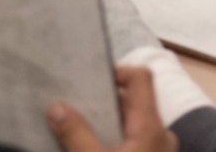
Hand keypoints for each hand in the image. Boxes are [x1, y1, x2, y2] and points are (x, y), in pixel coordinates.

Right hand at [47, 64, 176, 151]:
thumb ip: (75, 134)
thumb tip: (55, 106)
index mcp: (152, 127)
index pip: (140, 78)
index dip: (114, 71)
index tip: (86, 80)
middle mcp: (160, 136)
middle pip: (130, 101)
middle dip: (98, 101)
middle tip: (69, 105)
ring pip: (128, 124)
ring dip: (101, 124)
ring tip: (72, 128)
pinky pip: (130, 143)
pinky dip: (109, 141)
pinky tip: (86, 146)